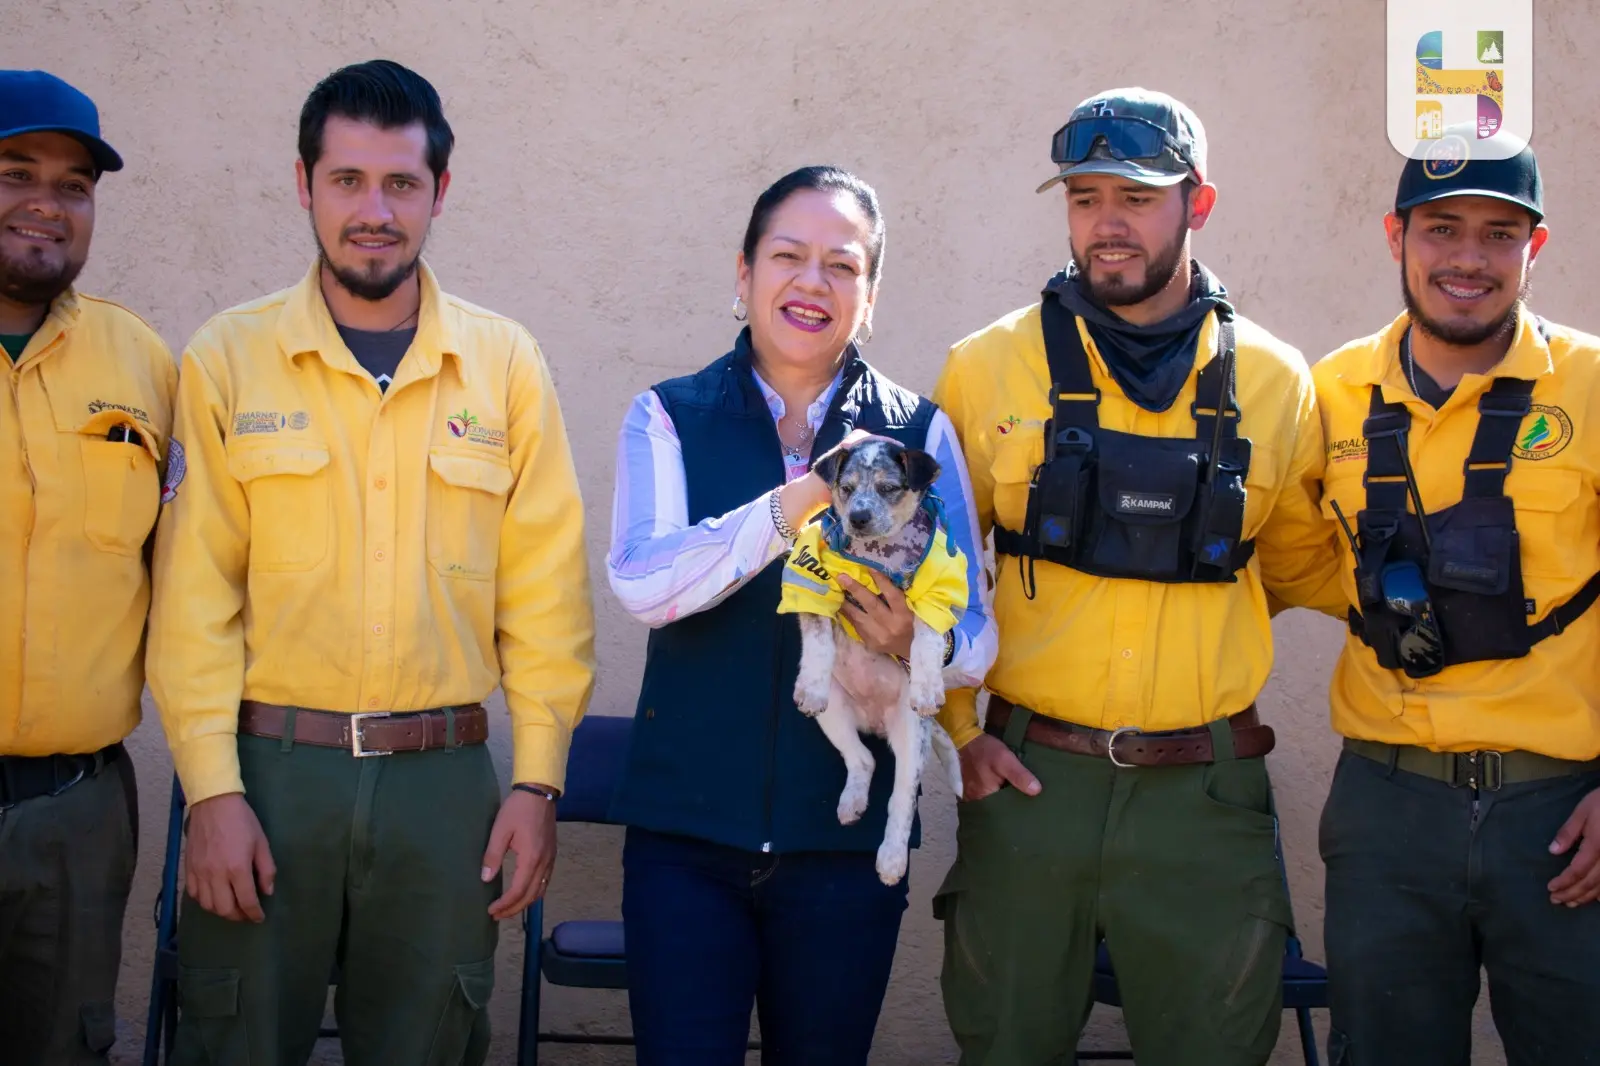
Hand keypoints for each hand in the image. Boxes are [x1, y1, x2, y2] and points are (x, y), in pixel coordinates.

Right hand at [184, 792, 275, 922]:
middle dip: (238, 916)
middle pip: (224, 909)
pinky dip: (204, 901)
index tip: (259, 917)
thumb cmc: (241, 821)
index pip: (246, 901)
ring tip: (232, 907)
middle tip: (246, 913)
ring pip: (207, 905)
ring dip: (221, 911)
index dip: (254, 914)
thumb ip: (266, 869)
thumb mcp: (261, 842)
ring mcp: (199, 873)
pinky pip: (193, 894)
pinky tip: (214, 897)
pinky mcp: (188, 868)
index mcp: (237, 868)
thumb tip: (267, 891)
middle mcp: (215, 875)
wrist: (213, 803)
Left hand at [481, 787, 557, 919]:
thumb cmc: (518, 809)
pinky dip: (534, 892)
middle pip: (531, 896)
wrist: (540, 791)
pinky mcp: (552, 854)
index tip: (491, 910)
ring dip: (525, 903)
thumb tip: (486, 879)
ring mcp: (551, 859)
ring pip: (541, 890)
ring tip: (509, 907)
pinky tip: (524, 892)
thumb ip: (492, 856)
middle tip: (497, 915)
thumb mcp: (500, 830)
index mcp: (531, 859)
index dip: (505, 904)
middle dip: (514, 909)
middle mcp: (544, 863)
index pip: (518, 891)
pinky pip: (545, 881)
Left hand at [838, 574, 914, 659]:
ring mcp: (878, 636)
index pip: (893, 596)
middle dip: (855, 589)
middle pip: (871, 604)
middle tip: (842, 577)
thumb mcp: (909, 611)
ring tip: (836, 590)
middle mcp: (891, 626)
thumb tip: (880, 576)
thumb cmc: (910, 625)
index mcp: (904, 616)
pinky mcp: (870, 643)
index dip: (882, 581)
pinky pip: (856, 626)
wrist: (909, 651)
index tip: (870, 567)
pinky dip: (848, 615)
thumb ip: (897, 598)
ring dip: (846, 602)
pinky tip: (840, 605)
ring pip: (858, 616)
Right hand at [956, 733, 1041, 802]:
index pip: (1005, 811)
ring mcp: (971, 796)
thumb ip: (1019, 775)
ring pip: (991, 804)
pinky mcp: (970, 791)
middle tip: (1025, 798)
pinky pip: (985, 798)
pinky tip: (1002, 788)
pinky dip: (994, 795)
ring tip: (1016, 794)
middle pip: (998, 809)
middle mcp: (975, 800)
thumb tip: (1036, 791)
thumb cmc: (985, 750)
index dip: (1018, 807)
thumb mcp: (1005, 759)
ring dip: (1002, 800)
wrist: (966, 739)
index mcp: (984, 796)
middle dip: (1010, 804)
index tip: (1030, 804)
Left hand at [1548, 787, 1599, 905]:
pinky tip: (1597, 898)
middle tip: (1556, 900)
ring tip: (1572, 903)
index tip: (1550, 888)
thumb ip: (1569, 832)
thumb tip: (1553, 851)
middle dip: (1572, 893)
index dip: (1563, 882)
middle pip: (1590, 883)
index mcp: (1597, 846)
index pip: (1577, 871)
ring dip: (1586, 896)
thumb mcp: (1583, 811)